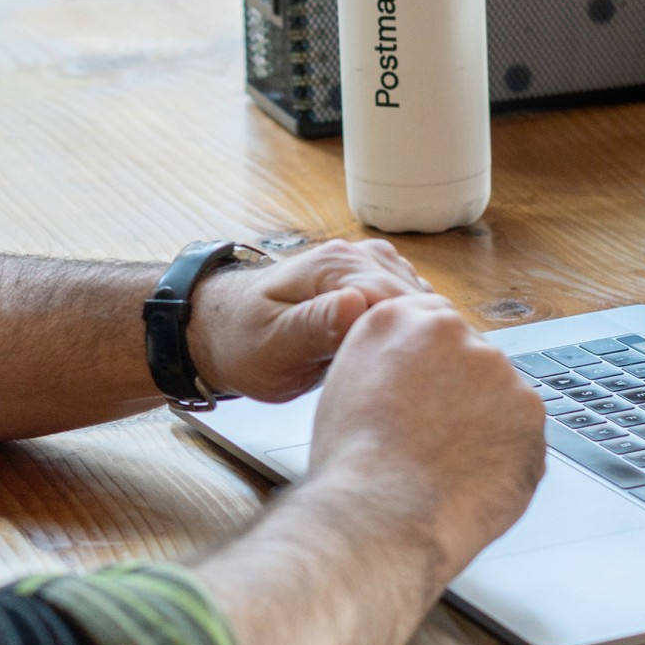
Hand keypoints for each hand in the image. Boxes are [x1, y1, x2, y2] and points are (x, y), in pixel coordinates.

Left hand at [186, 239, 429, 403]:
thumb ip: (314, 326)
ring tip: (405, 377)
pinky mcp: (373, 283)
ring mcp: (368, 267)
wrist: (223, 330)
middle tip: (411, 388)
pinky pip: (409, 308)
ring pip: (420, 304)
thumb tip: (357, 305)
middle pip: (417, 301)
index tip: (415, 379)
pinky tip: (398, 361)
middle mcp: (357, 257)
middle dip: (420, 342)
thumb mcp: (273, 344)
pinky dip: (411, 333)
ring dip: (418, 338)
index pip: (400, 301)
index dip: (412, 342)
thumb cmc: (242, 341)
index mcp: (335, 265)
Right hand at [306, 294, 545, 585]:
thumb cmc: (352, 466)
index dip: (432, 364)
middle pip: (470, 355)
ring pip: (499, 394)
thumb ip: (385, 361)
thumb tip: (412, 372)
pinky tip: (472, 478)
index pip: (431, 322)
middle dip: (461, 392)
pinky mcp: (530, 409)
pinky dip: (506, 454)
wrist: (380, 513)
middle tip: (435, 437)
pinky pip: (521, 431)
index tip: (430, 391)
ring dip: (485, 422)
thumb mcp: (346, 386)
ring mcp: (496, 369)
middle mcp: (451, 331)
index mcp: (396, 319)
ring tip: (447, 465)